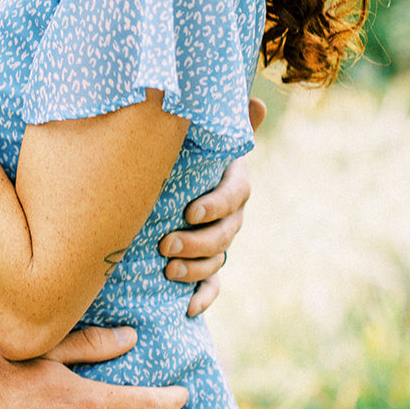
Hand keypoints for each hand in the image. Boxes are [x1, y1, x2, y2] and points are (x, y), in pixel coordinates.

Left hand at [158, 96, 265, 317]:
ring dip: (195, 269)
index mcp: (230, 181)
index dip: (215, 204)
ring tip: (167, 269)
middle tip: (165, 245)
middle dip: (198, 242)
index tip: (189, 211)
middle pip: (226, 233)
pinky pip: (212, 287)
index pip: (235, 195)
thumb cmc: (177, 153)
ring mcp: (218, 240)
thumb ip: (218, 121)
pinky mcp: (204, 264)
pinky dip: (203, 299)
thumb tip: (255, 99)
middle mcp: (228, 213)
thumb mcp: (193, 138)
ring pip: (218, 260)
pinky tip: (188, 309)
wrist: (154, 187)